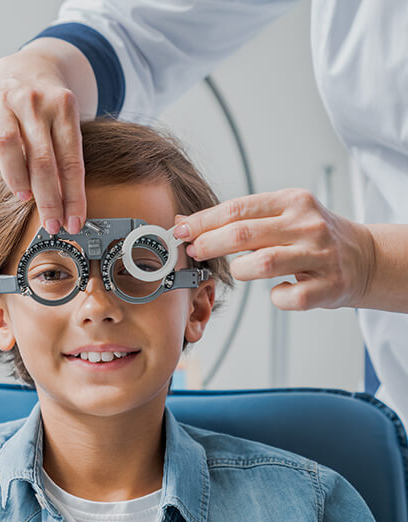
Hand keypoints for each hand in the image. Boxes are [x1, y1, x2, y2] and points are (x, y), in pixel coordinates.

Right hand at [0, 40, 95, 234]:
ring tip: (24, 197)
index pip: (71, 161)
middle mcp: (34, 101)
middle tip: (51, 224)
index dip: (72, 197)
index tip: (73, 223)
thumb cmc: (47, 111)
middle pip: (42, 158)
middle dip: (48, 199)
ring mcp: (3, 100)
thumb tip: (67, 209)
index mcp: (63, 107)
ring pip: (8, 145)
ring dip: (16, 178)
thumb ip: (64, 158)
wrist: (25, 67)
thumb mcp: (64, 126)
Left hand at [173, 188, 375, 310]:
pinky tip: (277, 291)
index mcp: (292, 202)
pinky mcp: (329, 286)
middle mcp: (307, 225)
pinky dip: (276, 297)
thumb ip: (238, 219)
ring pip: (263, 264)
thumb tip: (186, 224)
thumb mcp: (281, 216)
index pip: (237, 209)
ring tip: (238, 271)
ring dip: (240, 270)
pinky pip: (289, 297)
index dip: (203, 222)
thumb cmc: (311, 236)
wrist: (363, 258)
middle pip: (243, 234)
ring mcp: (320, 256)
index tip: (181, 230)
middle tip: (194, 252)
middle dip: (210, 244)